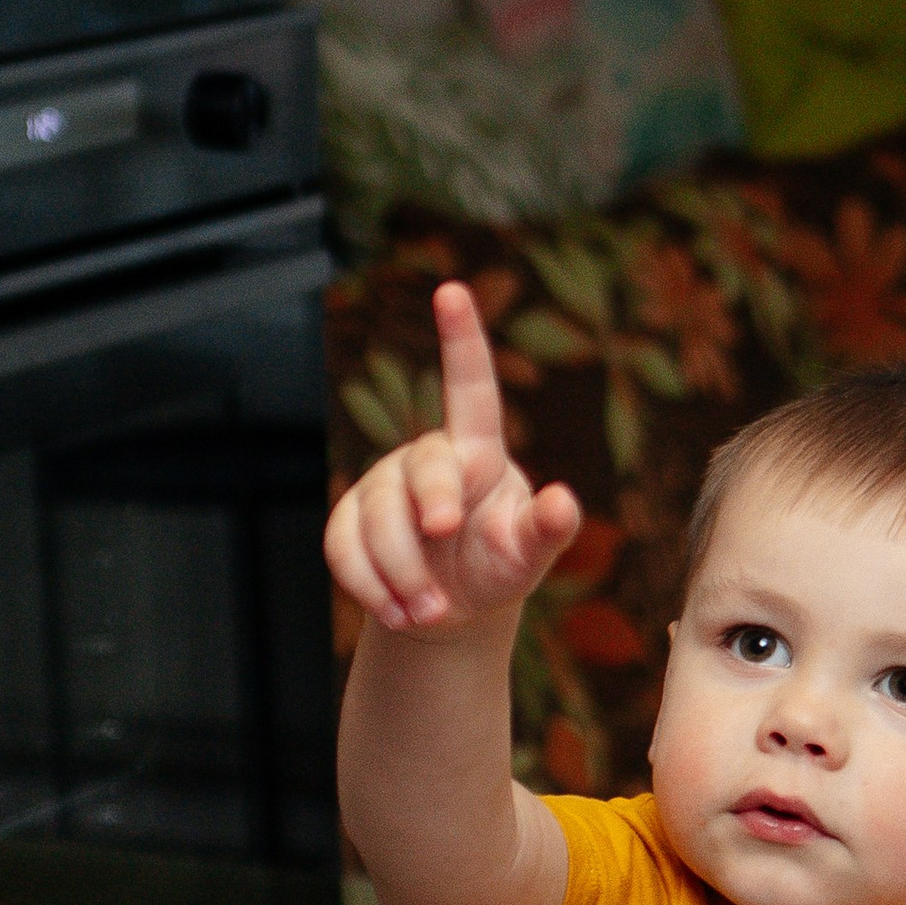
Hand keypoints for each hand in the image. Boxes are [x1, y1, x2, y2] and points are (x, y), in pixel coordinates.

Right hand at [325, 282, 579, 637]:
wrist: (449, 608)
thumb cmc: (498, 566)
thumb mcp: (530, 554)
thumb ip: (549, 529)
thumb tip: (563, 501)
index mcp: (478, 453)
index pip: (470, 387)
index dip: (461, 339)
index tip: (452, 291)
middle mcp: (426, 458)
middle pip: (420, 471)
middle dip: (431, 512)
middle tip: (446, 551)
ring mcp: (380, 487)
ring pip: (377, 519)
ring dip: (403, 574)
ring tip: (431, 610)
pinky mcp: (347, 521)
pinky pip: (342, 546)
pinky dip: (369, 587)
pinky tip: (397, 612)